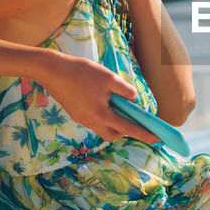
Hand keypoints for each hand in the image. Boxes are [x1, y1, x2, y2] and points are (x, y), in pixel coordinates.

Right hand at [36, 50, 159, 143]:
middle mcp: (91, 122)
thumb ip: (125, 91)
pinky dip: (103, 115)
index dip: (145, 134)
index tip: (158, 139)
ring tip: (120, 106)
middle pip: (114, 134)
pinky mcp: (75, 113)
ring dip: (114, 122)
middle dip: (126, 130)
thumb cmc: (81, 72)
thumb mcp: (109, 77)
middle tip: (137, 120)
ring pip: (103, 128)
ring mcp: (81, 119)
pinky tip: (105, 101)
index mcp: (102, 115)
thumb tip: (134, 100)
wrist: (52, 70)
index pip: (128, 129)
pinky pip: (94, 120)